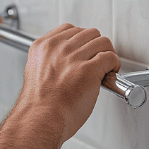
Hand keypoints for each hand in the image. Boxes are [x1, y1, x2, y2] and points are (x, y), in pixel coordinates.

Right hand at [19, 23, 120, 140]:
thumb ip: (48, 60)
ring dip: (107, 54)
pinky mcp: (88, 69)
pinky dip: (114, 64)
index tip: (85, 51)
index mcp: (42, 46)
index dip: (81, 41)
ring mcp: (73, 57)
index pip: (69, 29)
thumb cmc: (39, 105)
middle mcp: (57, 48)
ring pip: (102, 42)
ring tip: (105, 68)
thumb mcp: (34, 72)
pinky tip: (110, 74)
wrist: (40, 119)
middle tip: (98, 60)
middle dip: (96, 47)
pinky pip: (110, 57)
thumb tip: (64, 60)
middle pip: (88, 33)